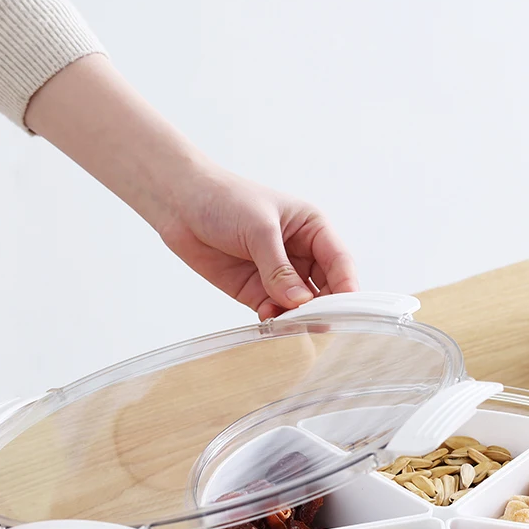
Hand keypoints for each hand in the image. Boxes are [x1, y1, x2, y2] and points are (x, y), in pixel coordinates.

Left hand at [25, 55, 358, 317]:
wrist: (179, 203)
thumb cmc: (224, 200)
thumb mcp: (258, 229)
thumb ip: (279, 269)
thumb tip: (301, 303)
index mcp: (313, 230)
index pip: (340, 262)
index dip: (347, 287)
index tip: (349, 311)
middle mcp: (301, 255)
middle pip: (326, 289)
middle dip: (325, 309)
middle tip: (320, 326)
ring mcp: (279, 276)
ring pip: (301, 306)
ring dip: (299, 319)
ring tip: (292, 328)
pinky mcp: (256, 292)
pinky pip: (275, 313)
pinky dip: (276, 322)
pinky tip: (270, 323)